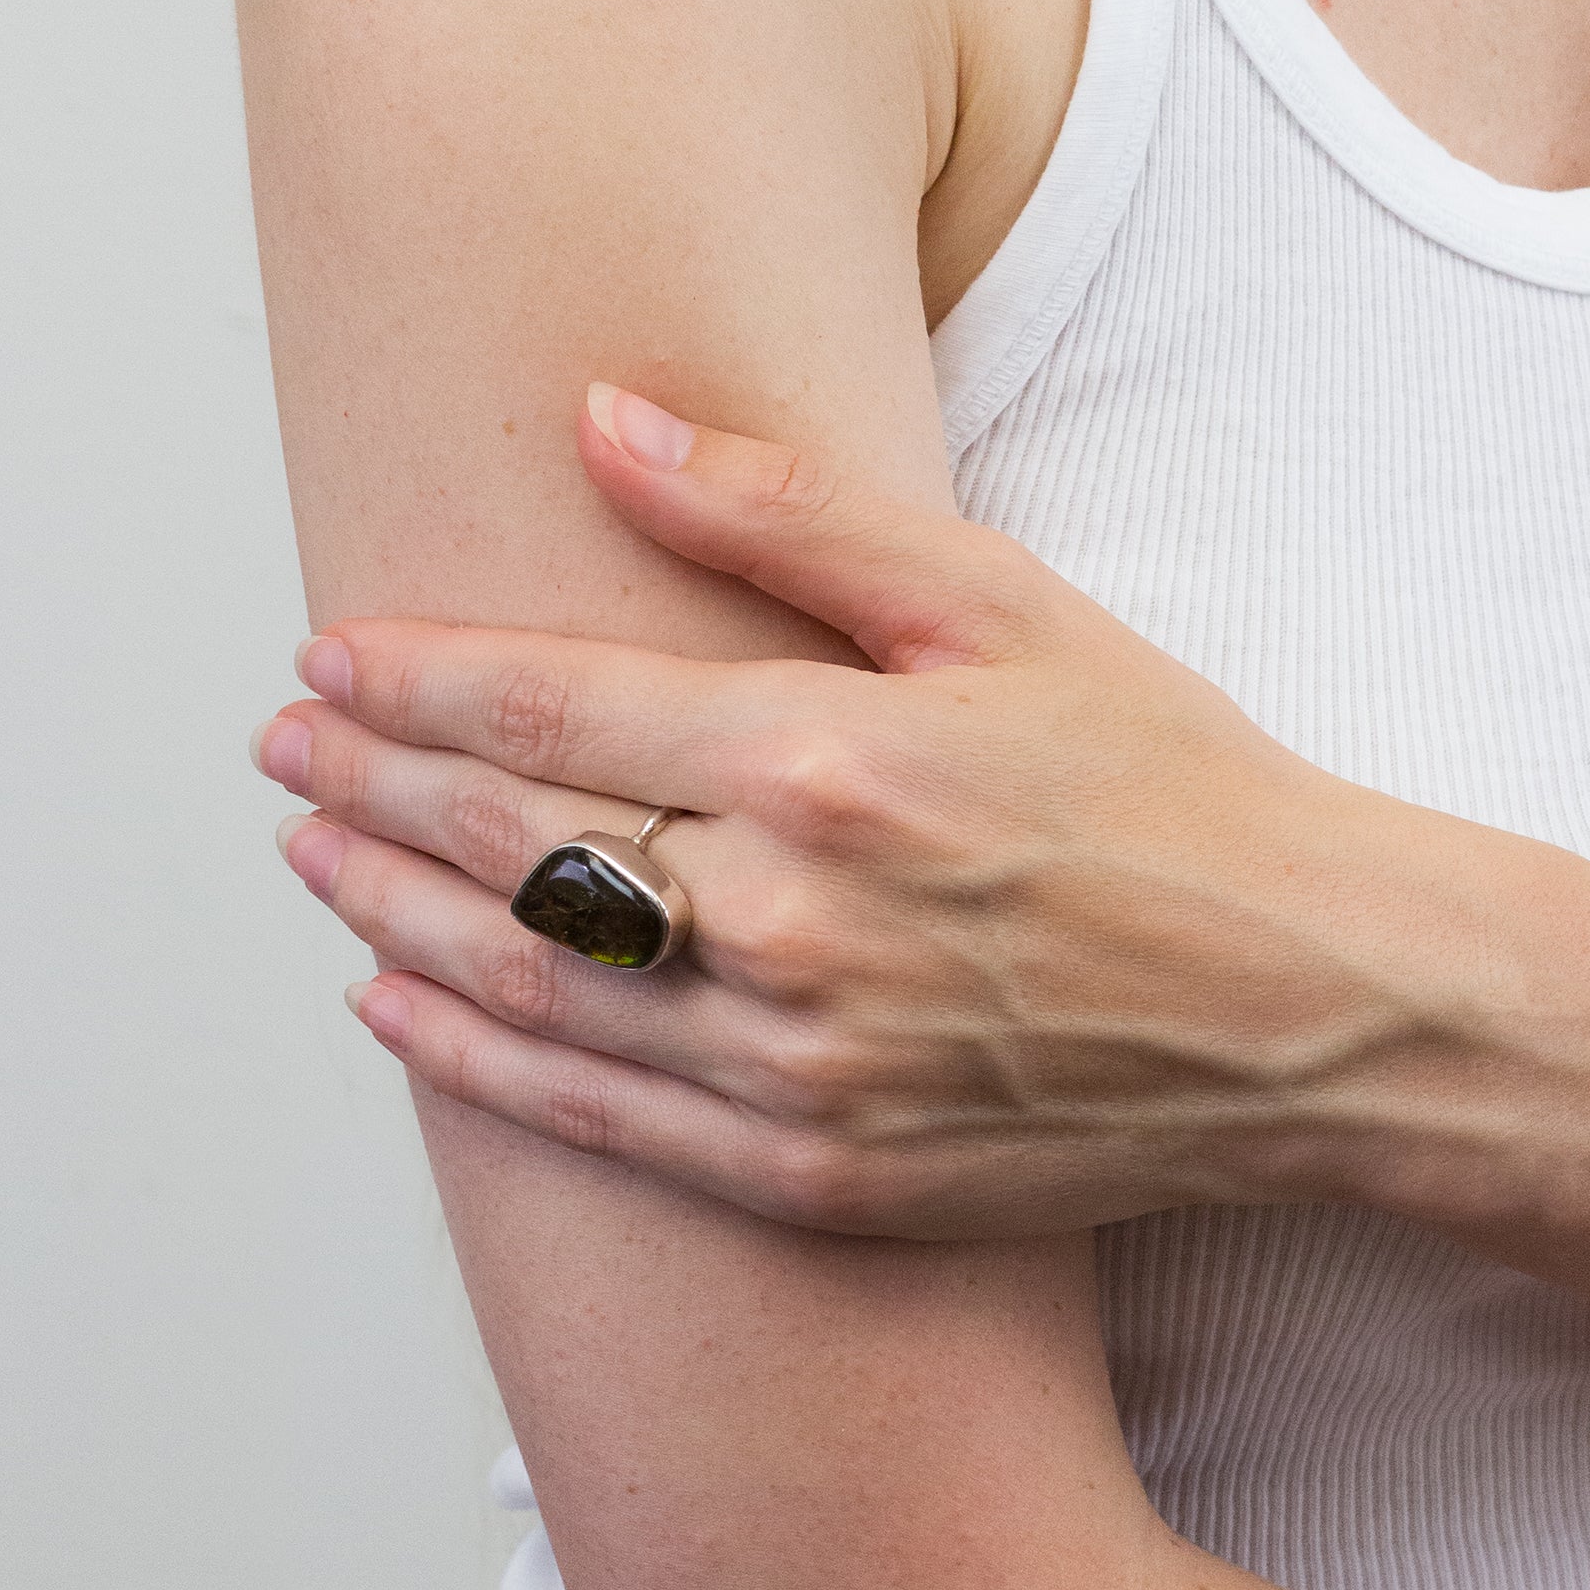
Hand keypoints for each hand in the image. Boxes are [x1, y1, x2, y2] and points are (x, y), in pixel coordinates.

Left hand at [255, 383, 1474, 1236]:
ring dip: (389, 914)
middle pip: (507, 845)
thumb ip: (787, 514)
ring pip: (523, 985)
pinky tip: (396, 1014)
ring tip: (311, 859)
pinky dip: (475, 1064)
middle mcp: (784, 920)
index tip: (326, 653)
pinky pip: (598, 1121)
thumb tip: (603, 421)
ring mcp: (793, 1062)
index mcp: (822, 760)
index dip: (414, 681)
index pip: (547, 712)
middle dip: (370, 785)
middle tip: (284, 745)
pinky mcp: (817, 1168)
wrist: (1306, 1000)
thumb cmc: (1170, 785)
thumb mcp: (1004, 604)